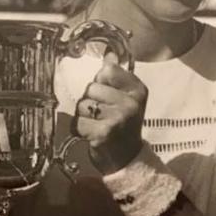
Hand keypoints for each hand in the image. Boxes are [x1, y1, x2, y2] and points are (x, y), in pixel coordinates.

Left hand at [74, 54, 146, 173]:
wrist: (128, 160)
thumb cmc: (124, 127)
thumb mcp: (128, 100)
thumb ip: (117, 78)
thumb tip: (107, 55)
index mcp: (138, 90)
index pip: (108, 70)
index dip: (100, 81)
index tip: (105, 95)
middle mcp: (130, 103)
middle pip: (92, 87)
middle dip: (90, 100)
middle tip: (100, 114)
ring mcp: (118, 119)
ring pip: (82, 104)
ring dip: (83, 115)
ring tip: (95, 124)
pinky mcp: (103, 133)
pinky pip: (78, 122)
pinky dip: (78, 129)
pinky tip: (90, 134)